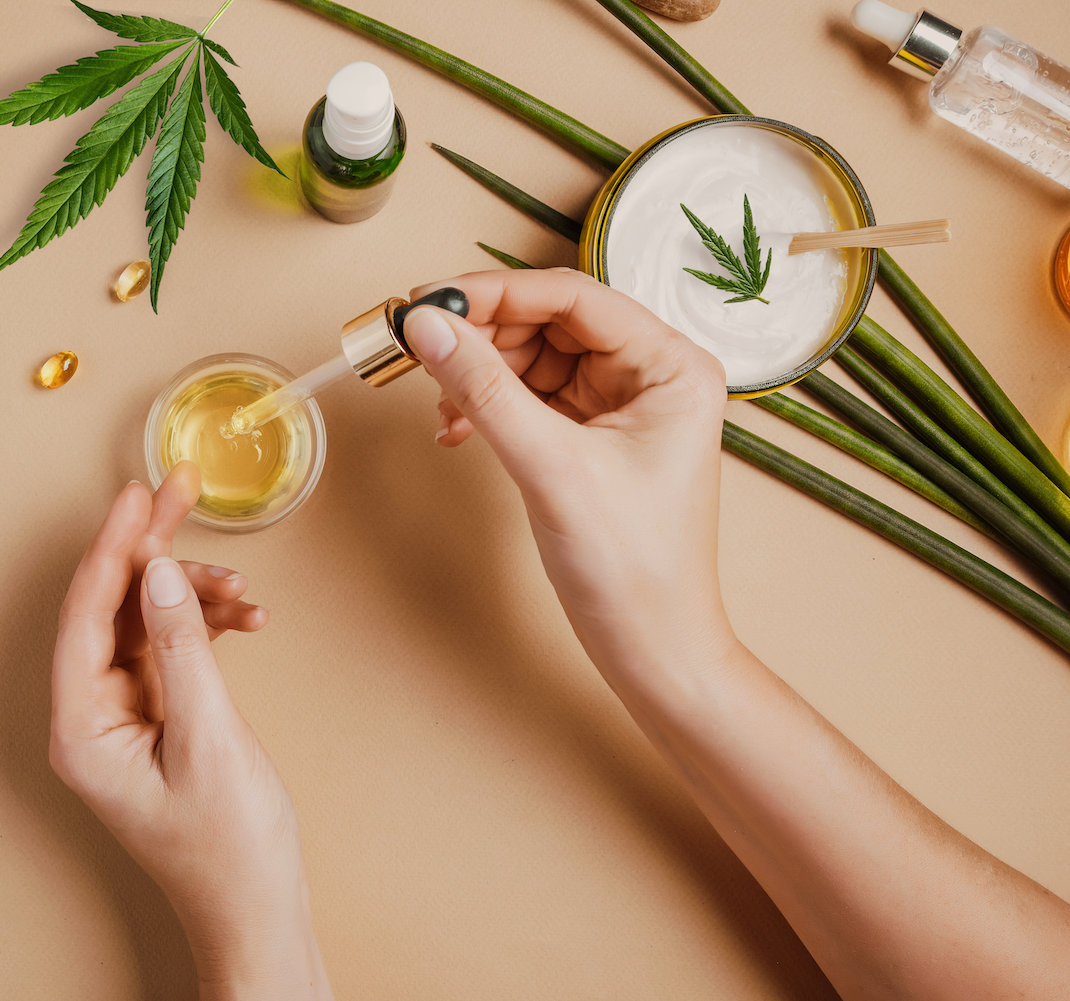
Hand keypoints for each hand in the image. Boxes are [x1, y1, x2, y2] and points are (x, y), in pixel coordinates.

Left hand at [48, 462, 331, 1000]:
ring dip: (193, 594)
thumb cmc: (227, 847)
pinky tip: (245, 619)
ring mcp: (124, 716)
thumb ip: (183, 649)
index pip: (84, 614)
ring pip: (147, 622)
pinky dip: (208, 626)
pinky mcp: (158, 717)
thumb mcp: (209, 739)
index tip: (138, 496)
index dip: (111, 547)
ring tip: (243, 590)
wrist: (256, 907)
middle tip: (179, 491)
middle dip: (150, 551)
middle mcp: (91, 717)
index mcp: (81, 728)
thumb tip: (161, 575)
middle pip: (112, 607)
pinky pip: (172, 647)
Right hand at [404, 269, 732, 677]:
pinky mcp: (595, 437)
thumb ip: (485, 389)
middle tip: (420, 347)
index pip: (572, 298)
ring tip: (444, 406)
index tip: (429, 302)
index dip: (494, 293)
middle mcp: (653, 374)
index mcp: (672, 365)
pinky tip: (459, 429)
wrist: (650, 648)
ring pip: (534, 357)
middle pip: (549, 322)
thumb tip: (427, 326)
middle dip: (482, 336)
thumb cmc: (632, 569)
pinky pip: (532, 396)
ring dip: (481, 374)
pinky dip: (491, 405)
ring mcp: (623, 405)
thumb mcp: (550, 468)